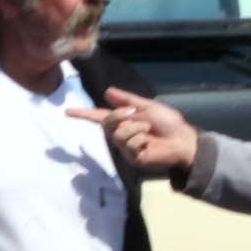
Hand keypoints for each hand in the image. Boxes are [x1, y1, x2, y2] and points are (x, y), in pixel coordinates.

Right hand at [77, 89, 196, 175]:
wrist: (183, 140)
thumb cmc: (168, 122)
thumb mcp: (147, 106)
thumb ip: (127, 100)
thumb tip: (107, 92)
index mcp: (124, 120)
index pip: (99, 116)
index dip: (83, 114)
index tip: (67, 112)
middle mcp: (121, 134)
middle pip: (107, 122)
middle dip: (119, 115)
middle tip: (135, 114)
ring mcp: (126, 148)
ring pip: (118, 134)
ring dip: (135, 128)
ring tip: (148, 130)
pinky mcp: (133, 158)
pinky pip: (129, 145)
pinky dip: (140, 140)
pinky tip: (149, 143)